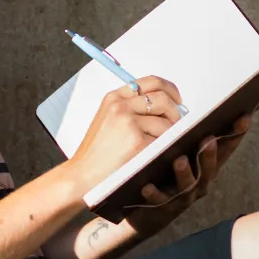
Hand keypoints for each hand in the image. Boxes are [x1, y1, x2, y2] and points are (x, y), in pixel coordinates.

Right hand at [64, 76, 186, 194]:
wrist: (82, 176)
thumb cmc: (97, 153)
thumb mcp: (107, 120)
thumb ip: (130, 108)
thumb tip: (167, 103)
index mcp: (114, 98)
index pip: (151, 82)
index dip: (169, 89)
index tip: (176, 100)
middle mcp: (120, 106)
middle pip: (163, 98)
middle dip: (175, 112)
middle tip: (176, 125)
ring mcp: (128, 123)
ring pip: (167, 121)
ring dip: (170, 134)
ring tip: (161, 145)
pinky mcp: (137, 141)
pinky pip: (165, 139)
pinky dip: (166, 147)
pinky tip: (156, 155)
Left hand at [122, 113, 252, 238]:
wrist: (149, 213)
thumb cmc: (170, 176)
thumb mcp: (184, 155)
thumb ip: (196, 137)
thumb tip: (207, 108)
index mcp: (206, 167)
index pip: (225, 149)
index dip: (236, 134)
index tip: (244, 117)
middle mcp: (199, 182)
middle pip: (208, 169)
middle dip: (210, 154)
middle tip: (209, 139)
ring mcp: (183, 196)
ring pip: (187, 185)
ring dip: (184, 173)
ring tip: (180, 160)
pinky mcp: (163, 207)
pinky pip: (159, 200)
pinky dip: (154, 193)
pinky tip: (146, 186)